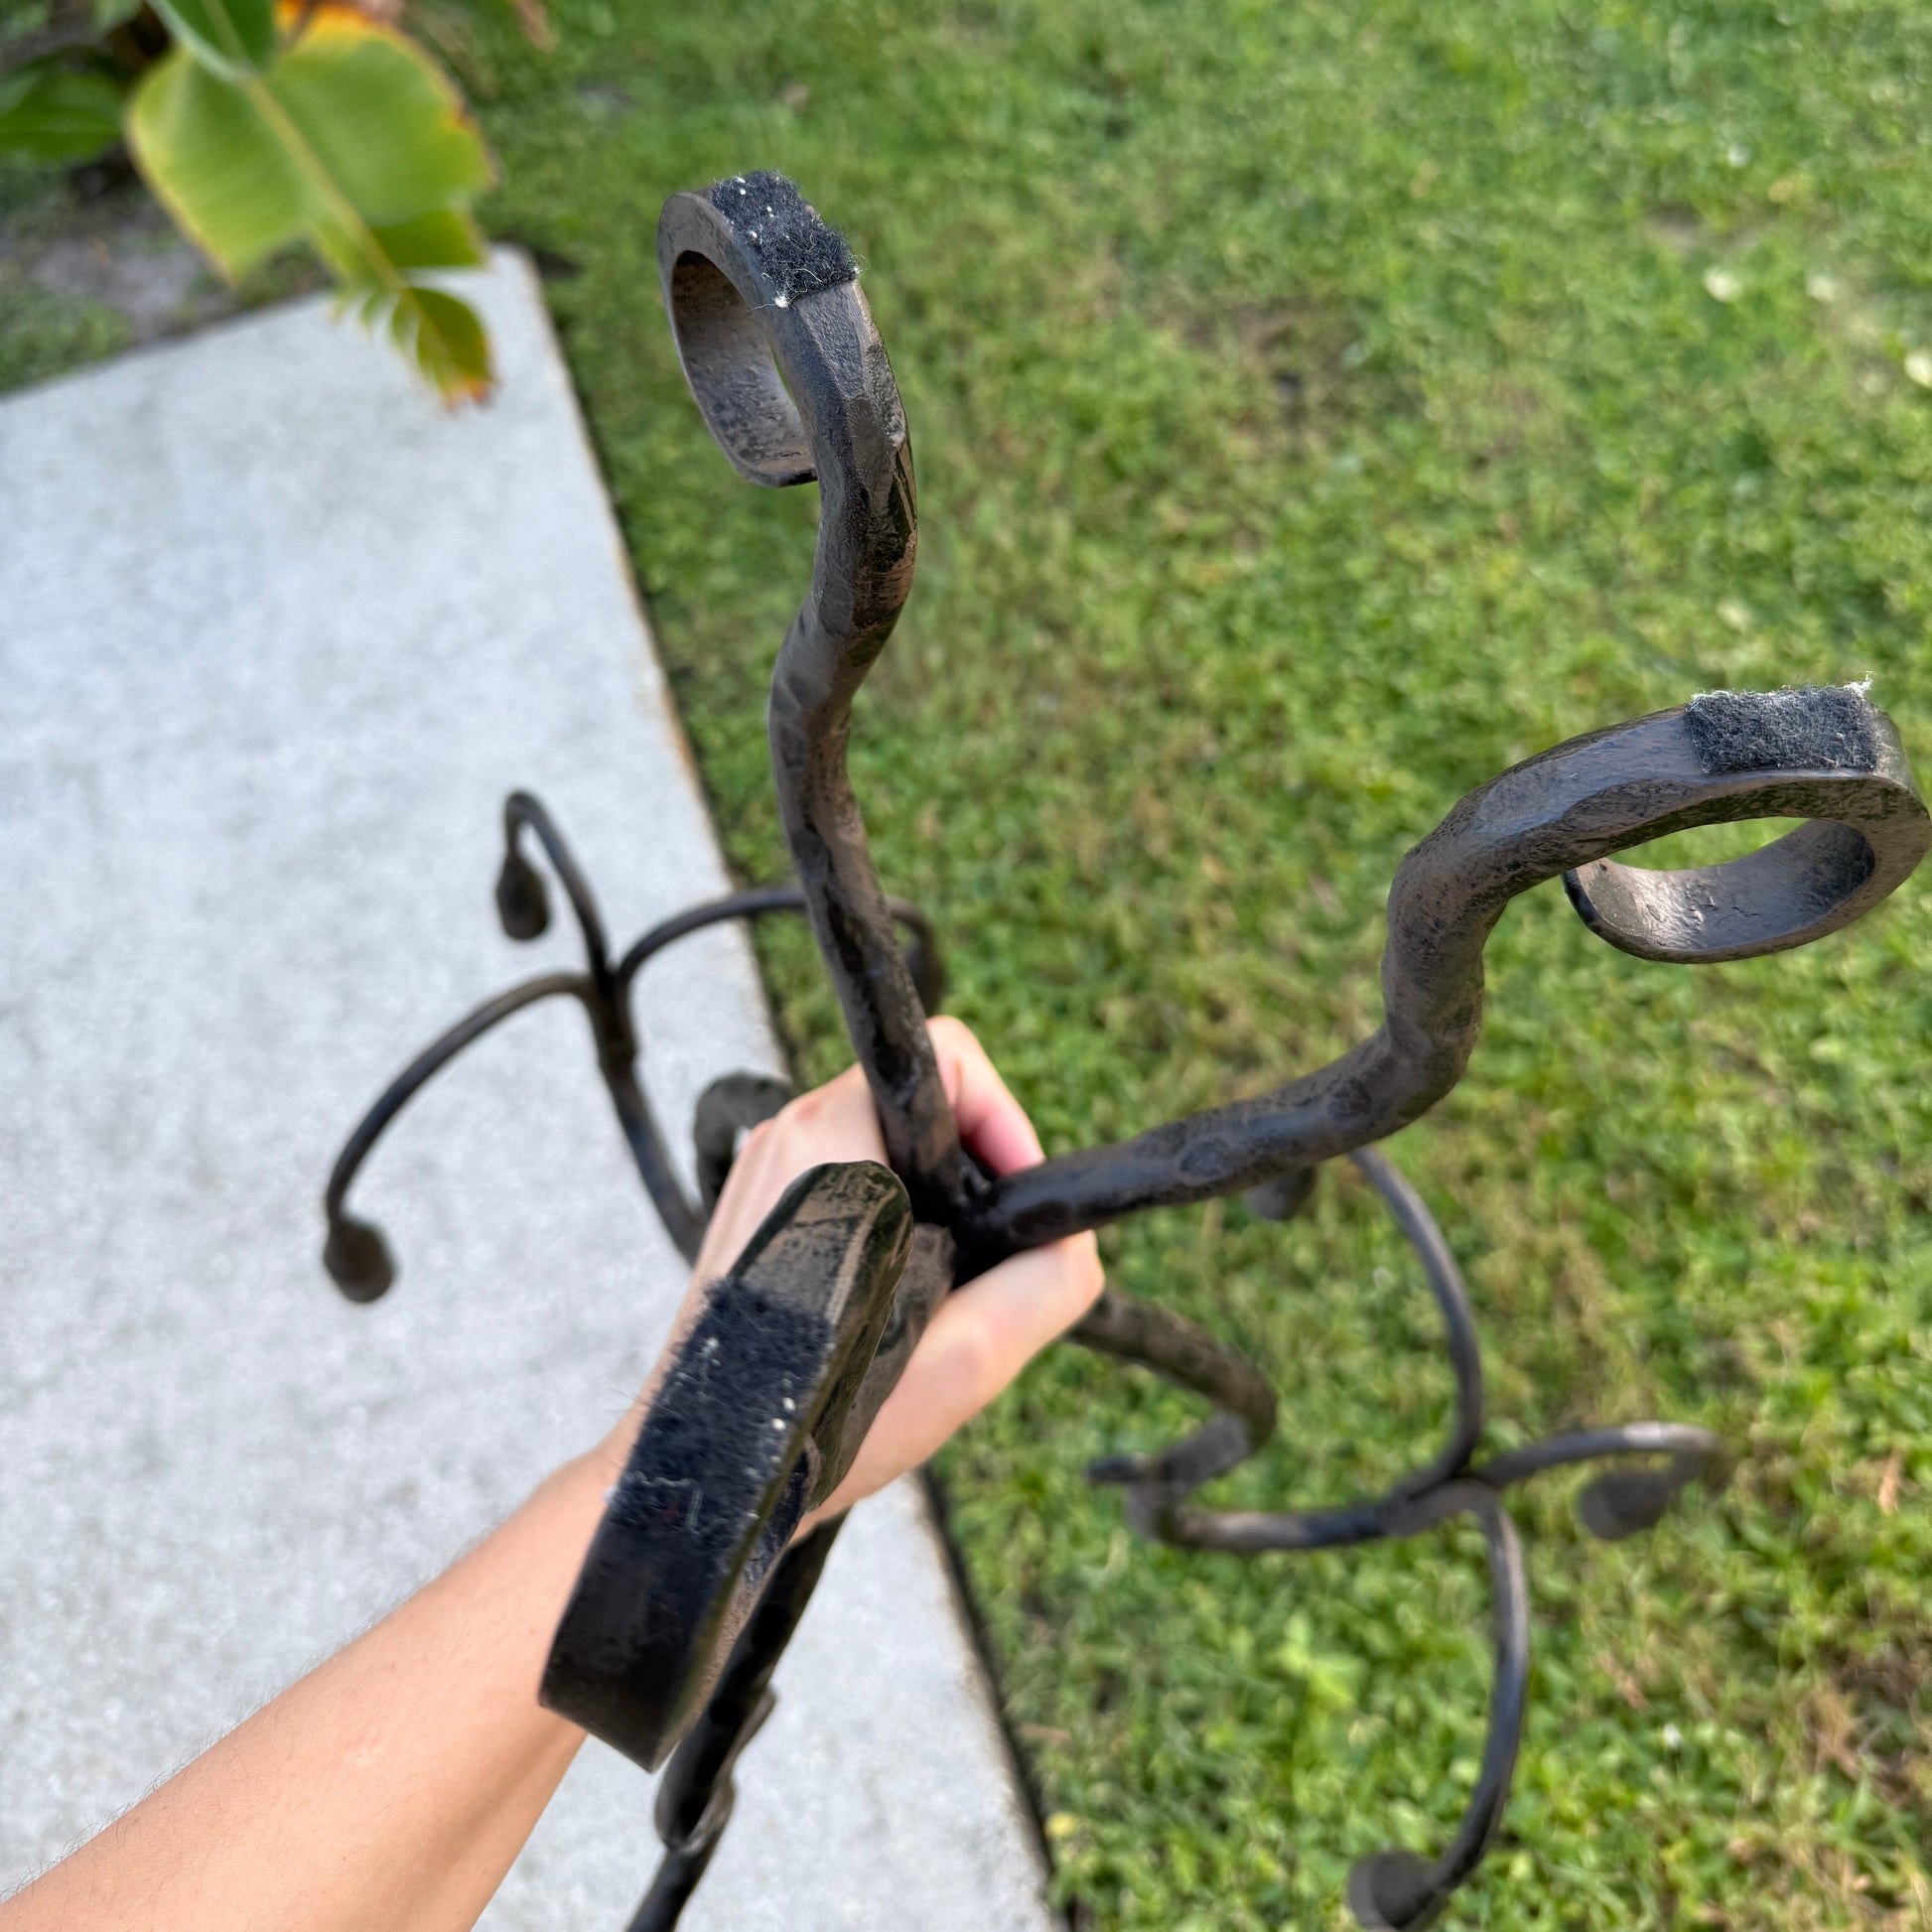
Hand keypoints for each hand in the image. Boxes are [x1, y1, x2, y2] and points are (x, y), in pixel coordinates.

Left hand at [600, 1017, 1102, 1519]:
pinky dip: (890, 1232)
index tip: (1018, 1202)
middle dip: (971, 1186)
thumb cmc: (817, 1418)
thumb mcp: (966, 1358)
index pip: (947, 1060)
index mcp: (828, 1142)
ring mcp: (763, 1171)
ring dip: (933, 1217)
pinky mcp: (757, 1208)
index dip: (1005, 1121)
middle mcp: (785, 1137)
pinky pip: (852, 1184)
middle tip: (980, 1270)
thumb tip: (1073, 1243)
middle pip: (923, 1112)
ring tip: (932, 1302)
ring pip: (890, 1153)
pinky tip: (887, 1311)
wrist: (714, 1474)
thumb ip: (1046, 1283)